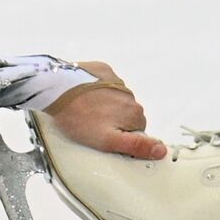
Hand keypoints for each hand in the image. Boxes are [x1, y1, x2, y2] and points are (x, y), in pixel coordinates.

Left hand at [43, 61, 168, 160]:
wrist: (57, 89)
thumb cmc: (81, 119)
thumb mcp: (108, 140)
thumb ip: (136, 145)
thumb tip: (162, 150)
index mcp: (134, 113)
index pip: (137, 129)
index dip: (123, 135)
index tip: (107, 137)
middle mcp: (130, 96)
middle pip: (128, 113)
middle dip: (116, 120)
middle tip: (94, 126)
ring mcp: (116, 80)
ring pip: (117, 98)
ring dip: (107, 105)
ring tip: (87, 111)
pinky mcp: (103, 70)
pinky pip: (106, 83)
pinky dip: (99, 90)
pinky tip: (85, 95)